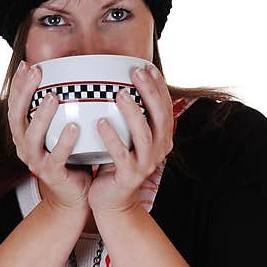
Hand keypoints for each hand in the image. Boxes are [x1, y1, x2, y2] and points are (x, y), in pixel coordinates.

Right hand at [7, 61, 92, 212]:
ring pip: (33, 137)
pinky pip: (57, 157)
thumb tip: (77, 77)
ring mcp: (36, 161)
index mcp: (24, 134)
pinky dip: (64, 142)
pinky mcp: (52, 174)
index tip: (27, 64)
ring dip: (41, 116)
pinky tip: (73, 127)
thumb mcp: (63, 130)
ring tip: (52, 97)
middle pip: (17, 117)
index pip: (15, 105)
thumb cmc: (72, 157)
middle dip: (24, 92)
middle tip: (36, 72)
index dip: (18, 85)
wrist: (74, 194)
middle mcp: (25, 146)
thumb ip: (64, 109)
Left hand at [88, 63, 173, 215]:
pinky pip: (121, 155)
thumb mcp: (126, 137)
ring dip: (133, 112)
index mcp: (162, 138)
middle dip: (149, 92)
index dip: (158, 86)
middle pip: (160, 117)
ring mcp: (146, 164)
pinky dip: (112, 138)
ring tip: (120, 94)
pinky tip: (100, 122)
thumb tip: (114, 80)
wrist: (112, 200)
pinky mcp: (129, 176)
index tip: (146, 66)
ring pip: (144, 135)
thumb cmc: (115, 163)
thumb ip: (127, 115)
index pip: (165, 107)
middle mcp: (159, 150)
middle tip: (136, 72)